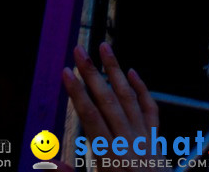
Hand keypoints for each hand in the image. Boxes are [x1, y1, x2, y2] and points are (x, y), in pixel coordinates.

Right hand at [56, 43, 159, 171]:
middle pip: (108, 103)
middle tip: (79, 50)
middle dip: (92, 74)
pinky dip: (142, 90)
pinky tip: (132, 72)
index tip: (65, 72)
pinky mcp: (156, 143)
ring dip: (115, 72)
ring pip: (129, 100)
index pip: (91, 119)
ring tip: (105, 48)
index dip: (77, 94)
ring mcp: (145, 142)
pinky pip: (151, 112)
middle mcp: (131, 147)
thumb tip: (52, 164)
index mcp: (112, 161)